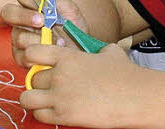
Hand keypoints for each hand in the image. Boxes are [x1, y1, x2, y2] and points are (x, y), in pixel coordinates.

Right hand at [2, 0, 84, 67]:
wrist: (81, 50)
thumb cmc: (73, 29)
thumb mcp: (70, 11)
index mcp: (31, 6)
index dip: (29, 0)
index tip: (42, 8)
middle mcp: (21, 21)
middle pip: (8, 12)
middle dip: (24, 17)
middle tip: (42, 23)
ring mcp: (19, 38)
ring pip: (18, 36)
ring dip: (40, 40)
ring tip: (58, 43)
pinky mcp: (21, 56)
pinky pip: (22, 55)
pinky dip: (38, 55)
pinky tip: (51, 53)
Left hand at [19, 43, 139, 127]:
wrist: (137, 97)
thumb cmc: (126, 74)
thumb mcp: (109, 53)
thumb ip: (96, 50)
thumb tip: (99, 50)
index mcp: (67, 56)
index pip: (31, 52)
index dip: (32, 59)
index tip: (38, 65)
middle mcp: (59, 75)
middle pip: (31, 78)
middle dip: (38, 84)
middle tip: (49, 89)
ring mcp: (60, 96)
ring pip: (27, 98)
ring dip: (34, 100)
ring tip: (45, 102)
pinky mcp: (64, 116)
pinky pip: (39, 116)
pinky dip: (43, 115)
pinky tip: (55, 113)